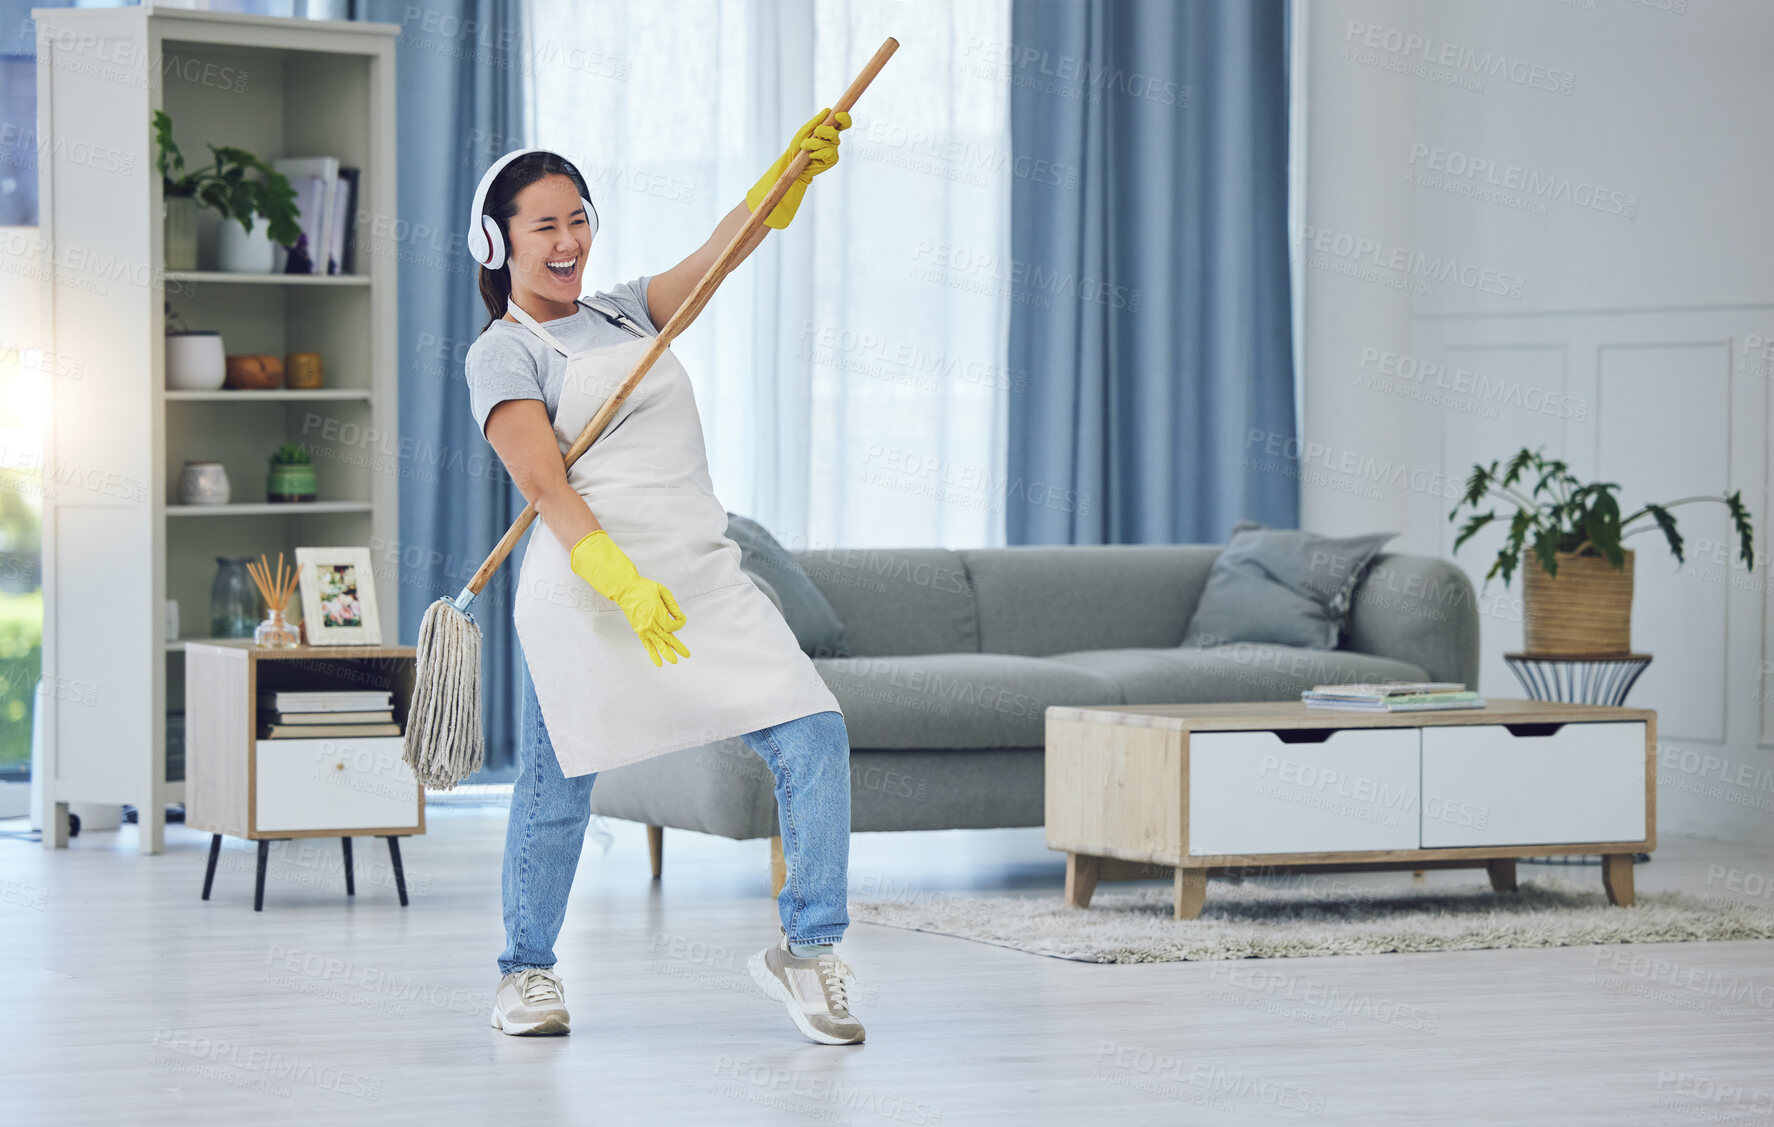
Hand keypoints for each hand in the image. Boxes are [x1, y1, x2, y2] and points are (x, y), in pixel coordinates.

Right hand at [568, 530, 691, 666]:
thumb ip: (672, 605)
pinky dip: (652, 654)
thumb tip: (680, 617)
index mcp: (656, 613)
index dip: (679, 623)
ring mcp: (644, 629)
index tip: (681, 618)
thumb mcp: (662, 591)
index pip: (672, 626)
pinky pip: (647, 645)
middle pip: (667, 638)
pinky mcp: (639, 631)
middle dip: (678, 647)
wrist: (625, 590)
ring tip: (674, 661)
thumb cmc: (645, 588)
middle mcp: (650, 623)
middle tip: (687, 655)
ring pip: (657, 644)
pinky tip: (658, 663)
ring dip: (666, 653)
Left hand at [745, 106, 852, 229]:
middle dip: (824, 131)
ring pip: (829, 143)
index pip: (843, 122)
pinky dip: (817, 153)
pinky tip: (811, 156)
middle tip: (815, 132)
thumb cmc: (798, 144)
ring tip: (805, 147)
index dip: (844, 118)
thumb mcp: (806, 130)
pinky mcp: (832, 159)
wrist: (793, 161)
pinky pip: (828, 153)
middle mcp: (833, 139)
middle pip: (836, 131)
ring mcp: (833, 149)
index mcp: (829, 129)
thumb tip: (828, 110)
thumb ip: (817, 121)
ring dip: (814, 144)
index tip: (838, 115)